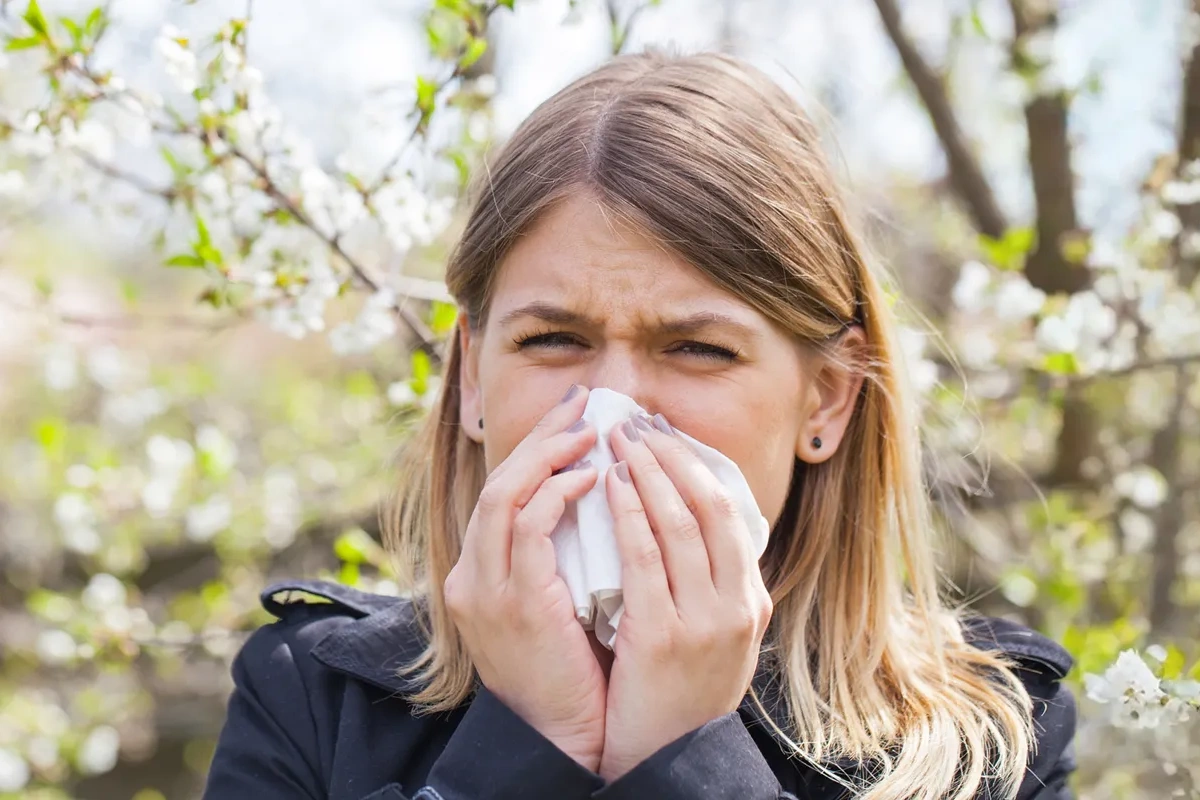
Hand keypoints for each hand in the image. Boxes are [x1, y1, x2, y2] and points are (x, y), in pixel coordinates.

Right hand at [443, 385, 606, 770]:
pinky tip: (592, 477)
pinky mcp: (513, 604)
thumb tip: (608, 499)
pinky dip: (557, 494)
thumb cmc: (576, 671)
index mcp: (481, 575)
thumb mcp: (561, 603)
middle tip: (584, 402)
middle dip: (542, 436)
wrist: (563, 738)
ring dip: (549, 455)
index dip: (537, 448)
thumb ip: (566, 554)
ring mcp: (486, 590)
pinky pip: (527, 528)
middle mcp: (471, 577)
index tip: (575, 416)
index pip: (503, 492)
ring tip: (592, 432)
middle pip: (498, 481)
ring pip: (504, 494)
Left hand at [598, 413, 772, 780]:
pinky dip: (630, 513)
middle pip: (709, 507)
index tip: (662, 433)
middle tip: (635, 420)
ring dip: (649, 471)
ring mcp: (705, 622)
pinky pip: (645, 559)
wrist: (666, 761)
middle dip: (670, 456)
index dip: (694, 464)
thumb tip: (684, 521)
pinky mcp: (664, 638)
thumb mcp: (713, 638)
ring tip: (620, 439)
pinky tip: (611, 485)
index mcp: (751, 600)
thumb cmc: (679, 695)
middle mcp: (738, 606)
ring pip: (681, 524)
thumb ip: (708, 585)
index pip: (729, 512)